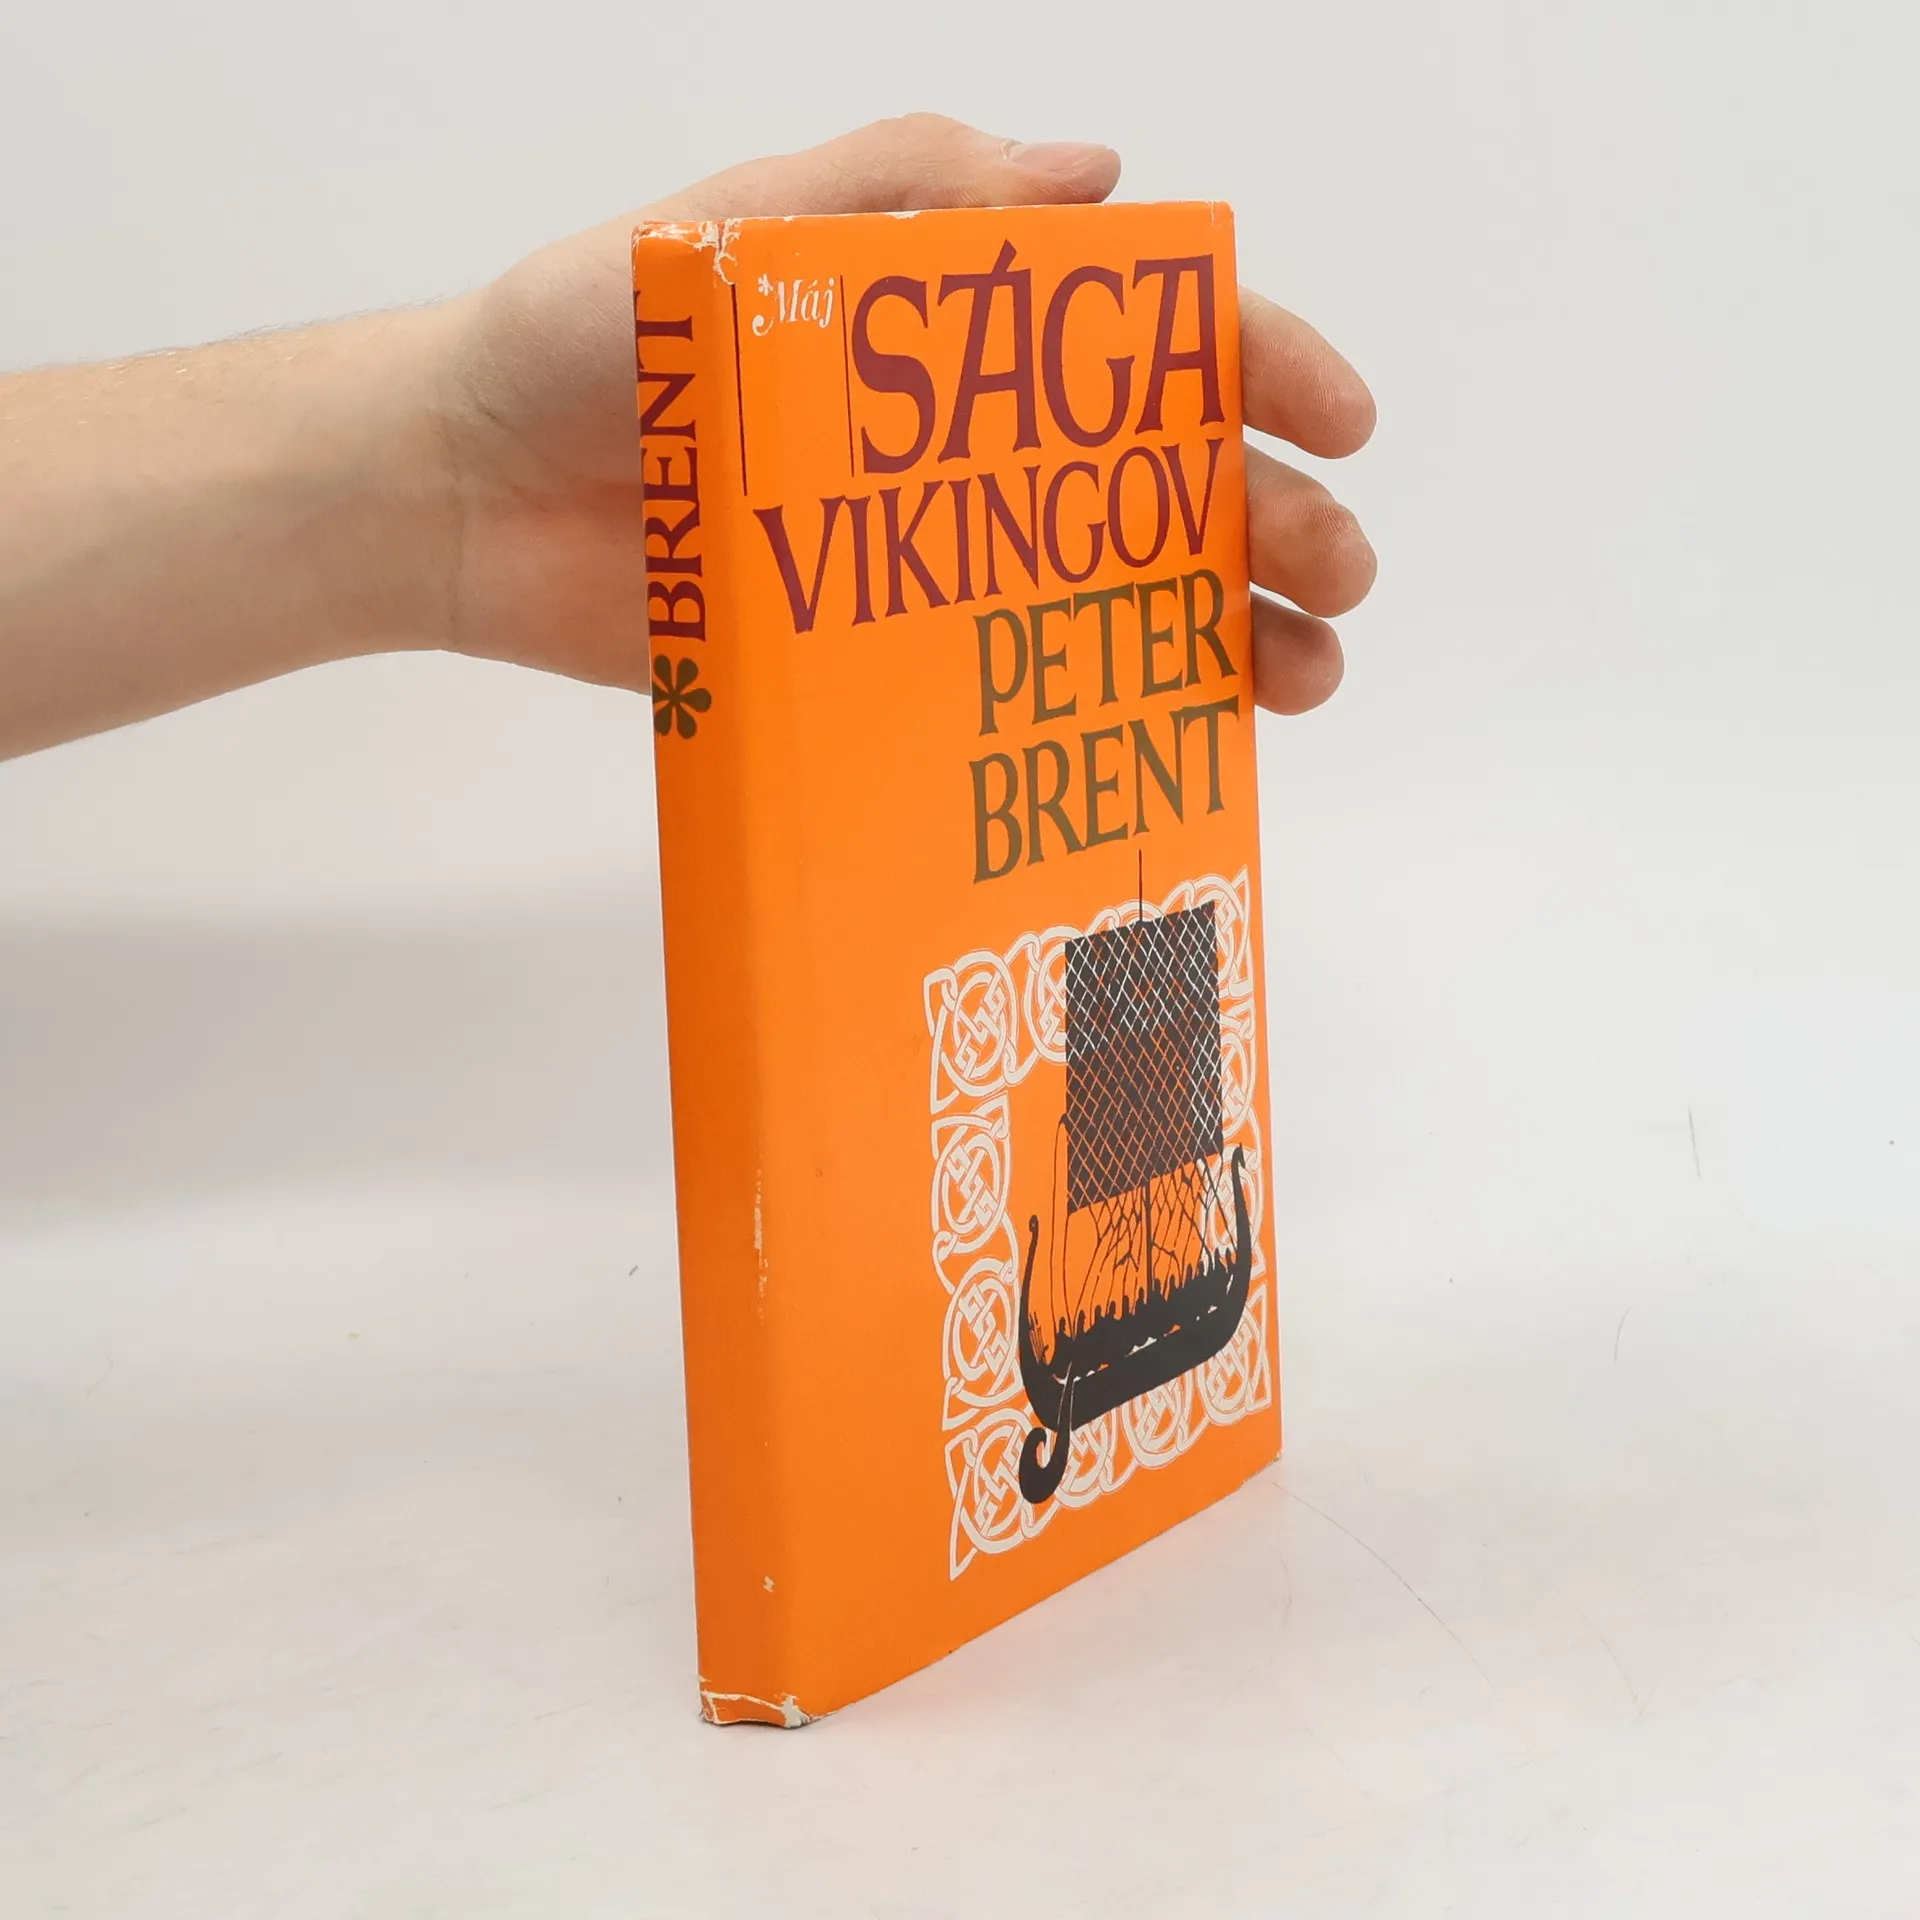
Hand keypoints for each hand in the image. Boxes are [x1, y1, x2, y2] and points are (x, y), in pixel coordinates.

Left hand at [432, 115, 1375, 716]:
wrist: (462, 491)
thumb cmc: (583, 337)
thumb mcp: (736, 225)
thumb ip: (900, 189)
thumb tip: (1097, 176)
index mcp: (957, 337)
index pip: (1145, 342)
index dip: (1258, 369)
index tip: (1338, 422)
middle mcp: (968, 453)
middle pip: (1161, 483)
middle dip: (1270, 521)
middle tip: (1337, 578)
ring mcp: (933, 566)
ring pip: (1114, 596)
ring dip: (1225, 631)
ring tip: (1299, 679)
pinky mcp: (876, 665)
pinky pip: (1013, 691)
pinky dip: (1103, 716)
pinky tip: (1176, 743)